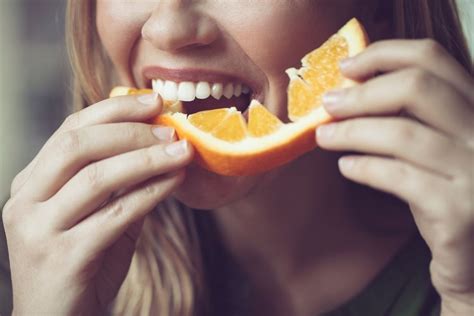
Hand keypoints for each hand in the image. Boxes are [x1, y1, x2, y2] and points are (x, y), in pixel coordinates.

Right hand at [2, 93, 192, 314]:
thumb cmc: (83, 263)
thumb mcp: (97, 215)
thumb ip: (120, 182)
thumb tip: (162, 145)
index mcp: (31, 183)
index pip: (70, 130)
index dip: (115, 110)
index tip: (155, 102)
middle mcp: (26, 200)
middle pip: (78, 145)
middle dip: (132, 131)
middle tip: (172, 129)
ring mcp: (38, 230)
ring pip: (97, 177)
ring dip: (147, 159)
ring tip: (183, 151)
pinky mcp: (63, 257)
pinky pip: (115, 214)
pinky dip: (150, 193)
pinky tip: (175, 182)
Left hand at [315, 39, 473, 313]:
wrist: (472, 256)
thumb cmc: (442, 192)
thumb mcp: (431, 146)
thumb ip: (405, 116)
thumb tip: (346, 91)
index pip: (433, 58)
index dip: (384, 54)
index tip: (346, 66)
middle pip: (417, 88)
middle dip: (361, 94)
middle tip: (327, 104)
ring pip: (404, 134)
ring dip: (353, 132)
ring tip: (323, 137)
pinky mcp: (460, 211)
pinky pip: (401, 178)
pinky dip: (366, 168)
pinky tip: (345, 167)